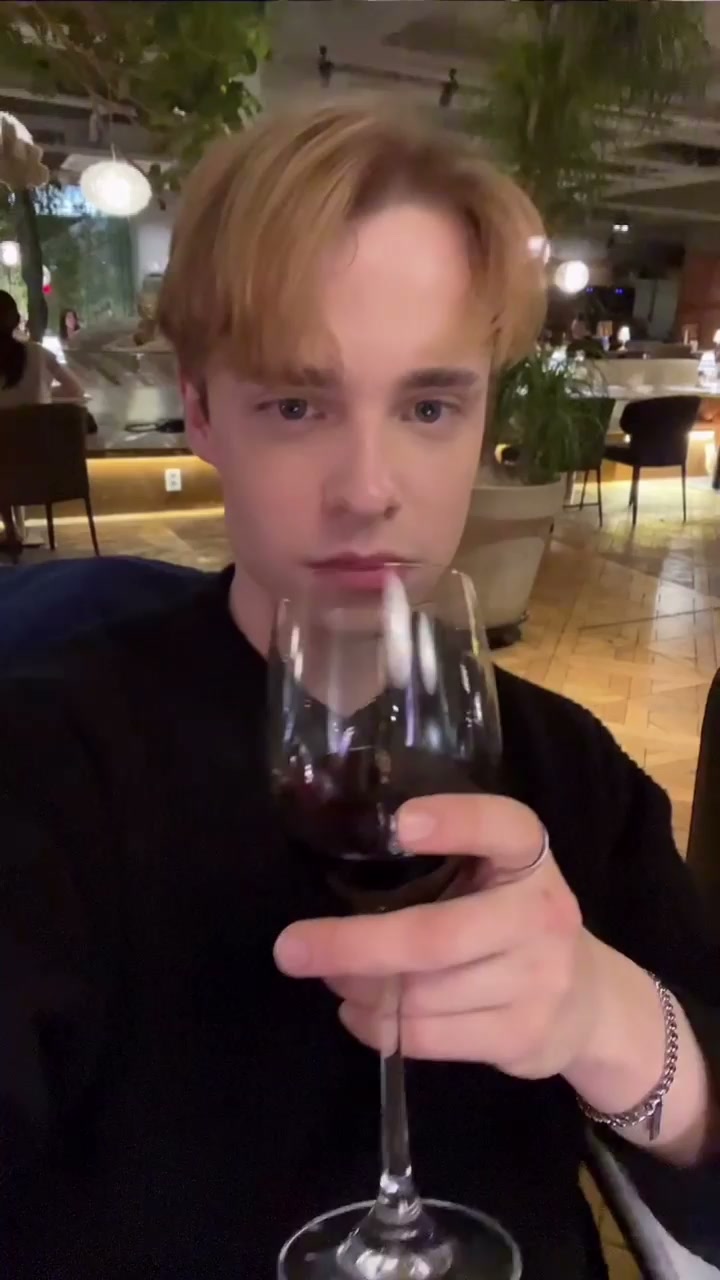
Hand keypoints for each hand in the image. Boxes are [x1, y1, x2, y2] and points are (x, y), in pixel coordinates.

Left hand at [275, 793, 601, 1080]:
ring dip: (360, 991)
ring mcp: (538, 981)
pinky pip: (431, 1037)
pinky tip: (360, 1016)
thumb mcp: (498, 877)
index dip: (456, 821)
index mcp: (531, 859)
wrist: (592, 1001)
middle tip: (290, 949)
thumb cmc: (514, 922)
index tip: (401, 823)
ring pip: (422, 995)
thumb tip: (339, 880)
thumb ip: (445, 866)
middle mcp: (542, 914)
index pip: (504, 828)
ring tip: (332, 980)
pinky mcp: (522, 1036)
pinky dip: (380, 1028)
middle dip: (353, 946)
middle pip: (435, 936)